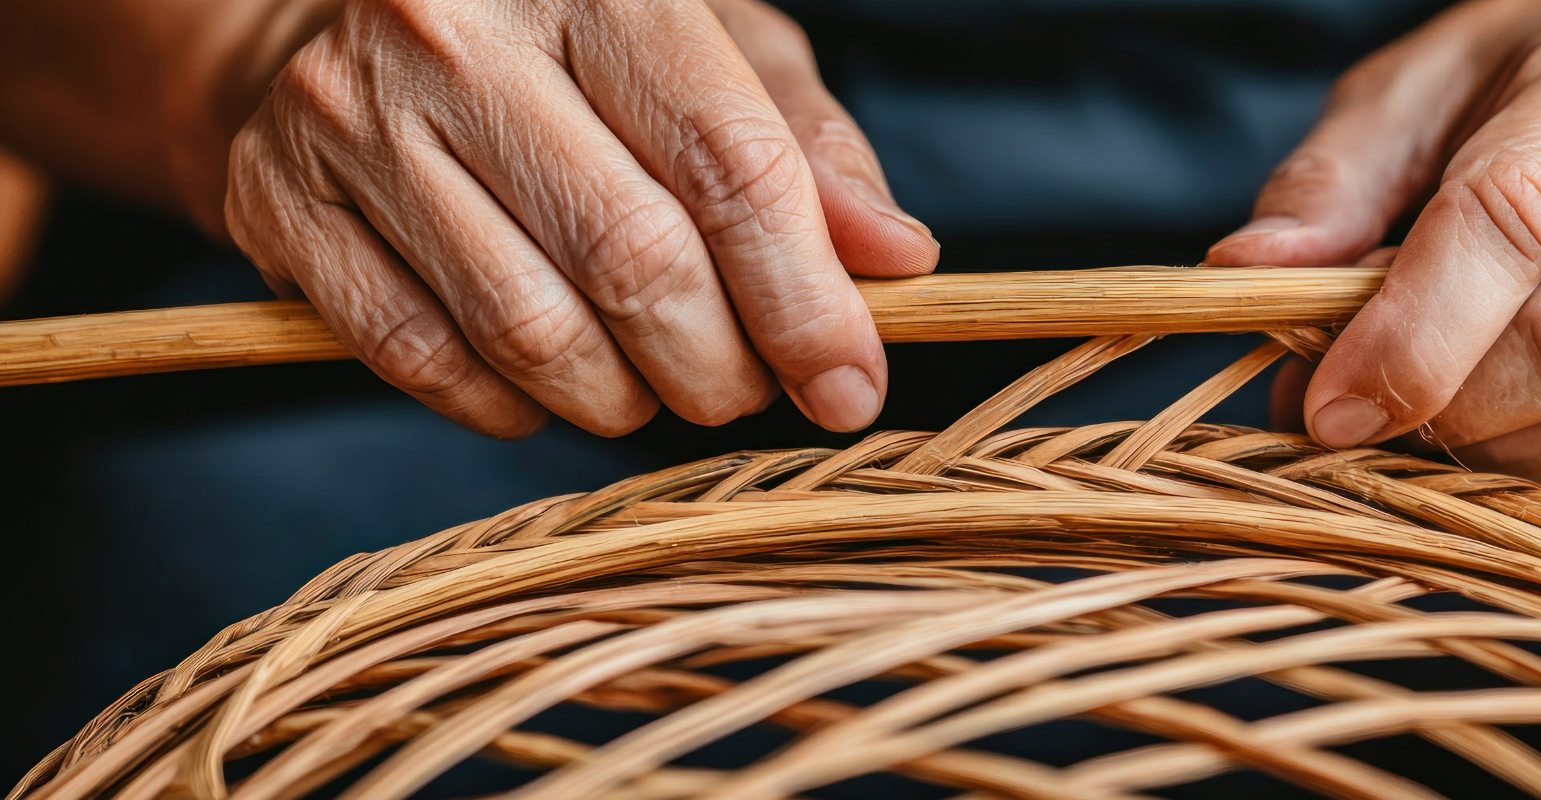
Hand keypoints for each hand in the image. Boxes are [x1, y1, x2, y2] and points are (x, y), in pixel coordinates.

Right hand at [224, 0, 937, 436]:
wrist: (344, 29)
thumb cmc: (571, 48)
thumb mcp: (713, 53)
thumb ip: (808, 150)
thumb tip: (897, 260)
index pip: (729, 163)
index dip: (805, 299)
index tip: (849, 384)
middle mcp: (461, 28)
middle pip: (635, 258)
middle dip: (719, 368)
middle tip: (743, 390)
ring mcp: (354, 114)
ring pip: (529, 328)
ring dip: (621, 399)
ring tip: (652, 385)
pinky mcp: (278, 201)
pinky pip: (422, 358)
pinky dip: (507, 406)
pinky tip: (545, 387)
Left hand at [1208, 0, 1540, 490]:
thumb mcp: (1425, 85)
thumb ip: (1333, 178)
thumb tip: (1245, 273)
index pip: (1516, 219)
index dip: (1408, 332)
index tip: (1325, 401)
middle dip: (1444, 401)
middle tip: (1365, 406)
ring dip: (1491, 447)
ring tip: (1426, 411)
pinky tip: (1496, 423)